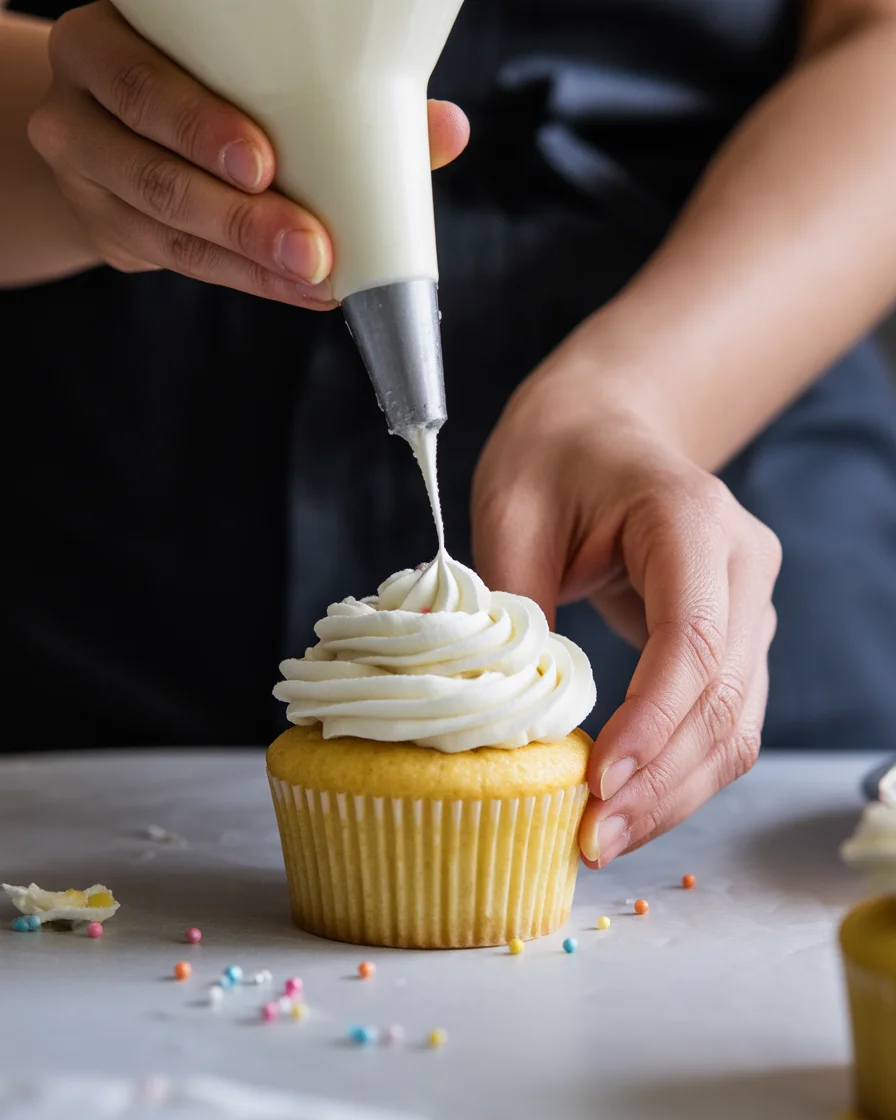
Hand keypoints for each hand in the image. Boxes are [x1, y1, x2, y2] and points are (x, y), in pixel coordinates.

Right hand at [27, 1, 468, 306]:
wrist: (107, 128)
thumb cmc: (197, 86)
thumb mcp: (242, 75)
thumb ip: (332, 96)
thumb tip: (447, 129)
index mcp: (105, 44)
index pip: (137, 82)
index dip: (196, 125)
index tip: (264, 164)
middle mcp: (81, 109)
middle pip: (152, 170)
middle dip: (240, 217)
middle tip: (310, 246)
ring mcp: (90, 180)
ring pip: (166, 230)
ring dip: (251, 261)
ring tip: (317, 279)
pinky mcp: (110, 232)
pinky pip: (182, 263)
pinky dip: (251, 279)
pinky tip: (301, 290)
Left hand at [472, 357, 780, 866]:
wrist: (602, 430)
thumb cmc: (554, 458)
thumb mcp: (513, 512)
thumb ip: (515, 609)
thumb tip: (498, 717)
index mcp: (691, 519)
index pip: (694, 636)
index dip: (652, 721)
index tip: (600, 782)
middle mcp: (742, 566)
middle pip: (723, 697)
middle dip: (660, 780)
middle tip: (593, 838)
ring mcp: (748, 606)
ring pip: (734, 724)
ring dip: (674, 794)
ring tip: (605, 839)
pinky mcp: (733, 640)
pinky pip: (720, 721)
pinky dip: (678, 773)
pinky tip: (629, 805)